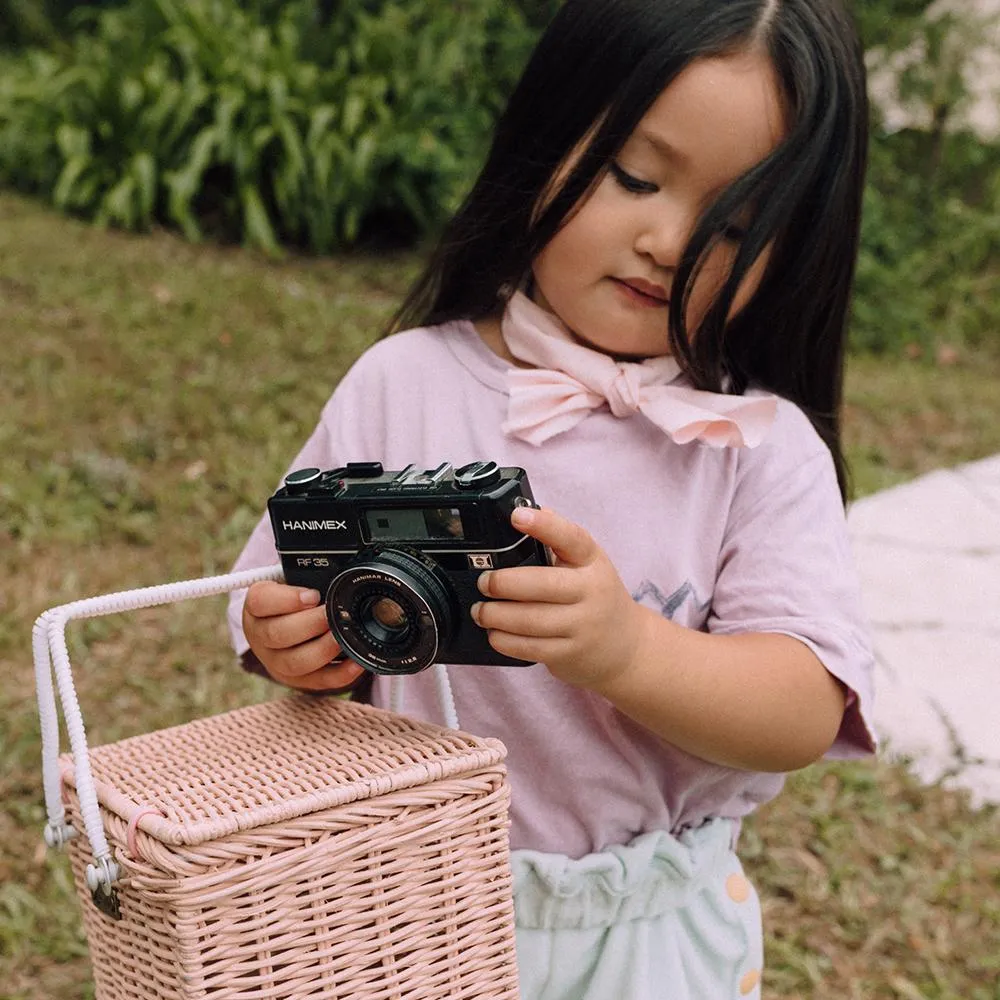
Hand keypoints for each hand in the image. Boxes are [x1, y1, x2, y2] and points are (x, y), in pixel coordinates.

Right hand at [242, 580, 365, 691]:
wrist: (286, 621)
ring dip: (322, 650)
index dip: (288, 599)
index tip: (313, 595)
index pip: (260, 601)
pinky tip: (356, 662)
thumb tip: (340, 569)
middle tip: (332, 615)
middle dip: (310, 624)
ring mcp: (275, 661)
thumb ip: (309, 573)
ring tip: (342, 636)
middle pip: (277, 634)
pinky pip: (317, 681)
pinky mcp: (295, 680)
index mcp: (257, 605)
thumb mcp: (294, 579)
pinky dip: (339, 674)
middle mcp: (260, 635)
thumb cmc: (295, 597)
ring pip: (293, 663)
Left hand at [470, 506, 644, 689]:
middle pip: (542, 584)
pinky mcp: (569, 654)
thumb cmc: (597, 597)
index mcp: (592, 561)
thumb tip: (524, 509)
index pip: (571, 538)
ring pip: (530, 620)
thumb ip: (558, 540)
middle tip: (484, 582)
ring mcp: (582, 626)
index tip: (516, 516)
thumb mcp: (588, 564)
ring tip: (480, 610)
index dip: (544, 525)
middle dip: (503, 583)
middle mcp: (591, 592)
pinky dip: (504, 640)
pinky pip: (529, 647)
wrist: (627, 647)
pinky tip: (494, 632)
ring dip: (495, 615)